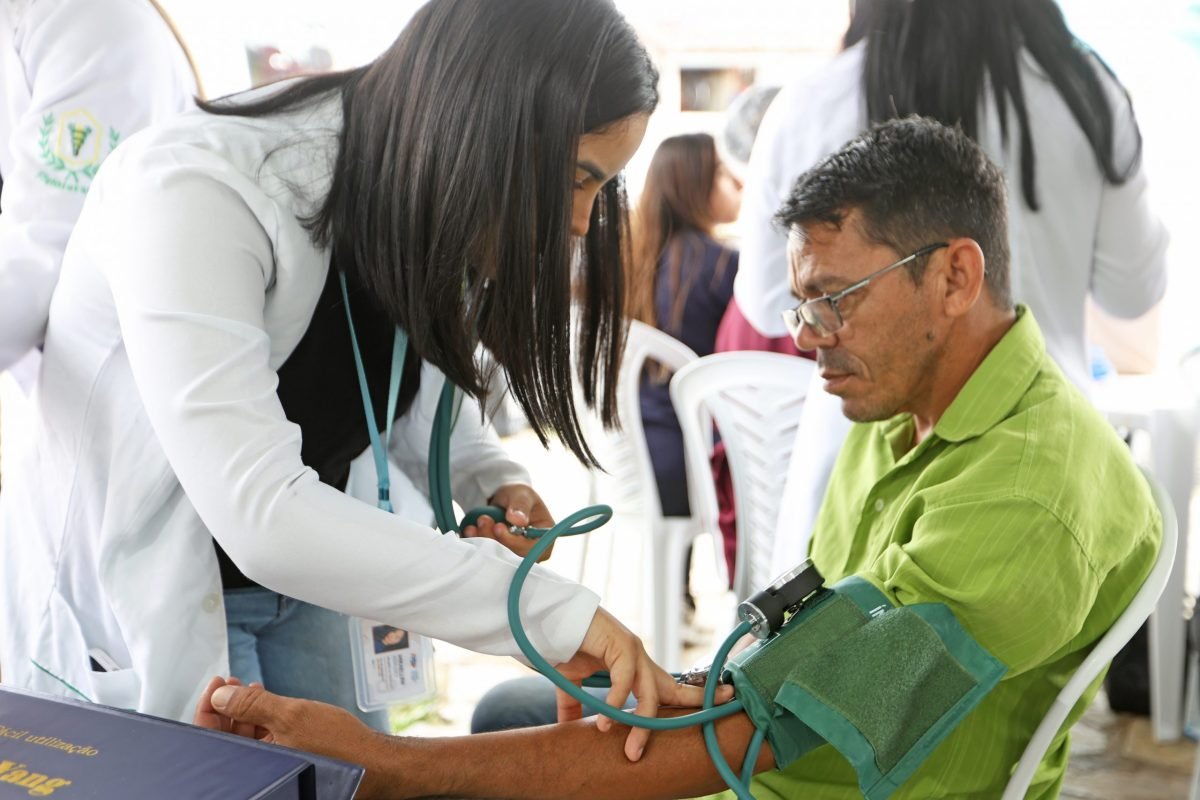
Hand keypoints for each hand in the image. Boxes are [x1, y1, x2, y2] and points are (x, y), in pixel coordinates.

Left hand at [197, 681, 396, 798]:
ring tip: (250, 690)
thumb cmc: (340, 747)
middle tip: (231, 683)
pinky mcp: (287, 761)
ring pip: (245, 738)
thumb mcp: (293, 716)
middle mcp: (260, 769)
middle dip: (226, 707)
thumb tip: (221, 695)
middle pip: (227, 738)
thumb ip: (253, 705)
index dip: (209, 708)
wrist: (373, 763)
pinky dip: (261, 720)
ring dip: (244, 711)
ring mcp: (274, 765)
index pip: (214, 739)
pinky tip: (267, 703)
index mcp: (255, 766)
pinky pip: (263, 741)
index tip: (217, 684)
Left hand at [463, 483, 554, 560]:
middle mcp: (533, 551)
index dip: (514, 542)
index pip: (532, 549)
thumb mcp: (522, 494)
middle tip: (483, 520)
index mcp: (545, 537)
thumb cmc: (519, 496)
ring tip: (474, 524)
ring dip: (484, 541)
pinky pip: (487, 555)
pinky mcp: (501, 557)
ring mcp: (516, 556)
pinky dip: (477, 543)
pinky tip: (470, 531)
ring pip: (499, 558)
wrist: (505, 500)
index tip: (498, 527)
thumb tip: (518, 520)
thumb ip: (521, 505)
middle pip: (514, 556)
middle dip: (495, 540)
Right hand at [554, 608, 734, 761]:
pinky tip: (604, 723)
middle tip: (724, 705)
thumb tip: (569, 732)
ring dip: (642, 725)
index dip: (692, 696)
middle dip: (696, 701)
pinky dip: (617, 704)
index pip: (668, 686)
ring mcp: (632, 651)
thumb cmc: (566, 647)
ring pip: (650, 693)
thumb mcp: (573, 685)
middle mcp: (639, 659)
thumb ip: (575, 708)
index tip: (721, 700)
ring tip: (631, 751)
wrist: (551, 621)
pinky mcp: (620, 645)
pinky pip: (625, 681)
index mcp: (633, 667)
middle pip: (672, 688)